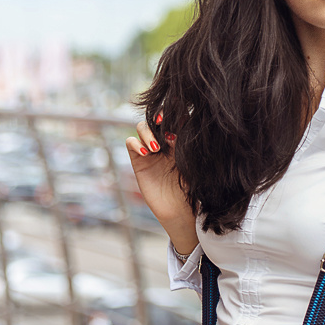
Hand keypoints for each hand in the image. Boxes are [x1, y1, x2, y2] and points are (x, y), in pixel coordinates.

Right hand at [125, 118, 196, 253]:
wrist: (180, 212)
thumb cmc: (192, 189)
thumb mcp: (193, 164)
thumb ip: (186, 145)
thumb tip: (182, 125)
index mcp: (180, 140)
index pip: (174, 118)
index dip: (173, 113)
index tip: (178, 118)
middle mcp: (164, 143)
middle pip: (155, 118)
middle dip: (158, 118)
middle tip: (163, 127)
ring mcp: (150, 151)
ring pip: (142, 127)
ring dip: (147, 132)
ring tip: (155, 147)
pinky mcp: (138, 161)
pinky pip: (130, 143)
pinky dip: (136, 143)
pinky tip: (146, 153)